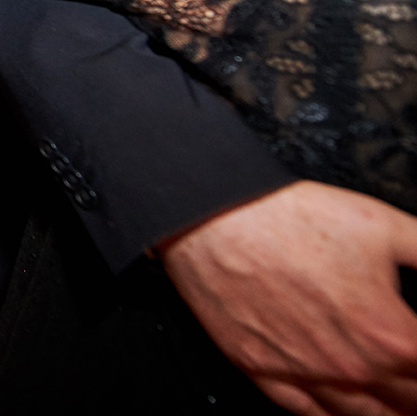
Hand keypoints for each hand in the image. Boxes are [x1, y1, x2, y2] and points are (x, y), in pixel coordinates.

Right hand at [162, 181, 416, 415]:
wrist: (216, 217)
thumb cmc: (291, 217)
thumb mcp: (386, 225)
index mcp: (392, 334)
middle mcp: (353, 365)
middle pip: (409, 403)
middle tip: (415, 380)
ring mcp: (305, 373)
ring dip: (388, 412)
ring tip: (397, 405)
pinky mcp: (262, 369)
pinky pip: (308, 413)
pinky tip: (345, 410)